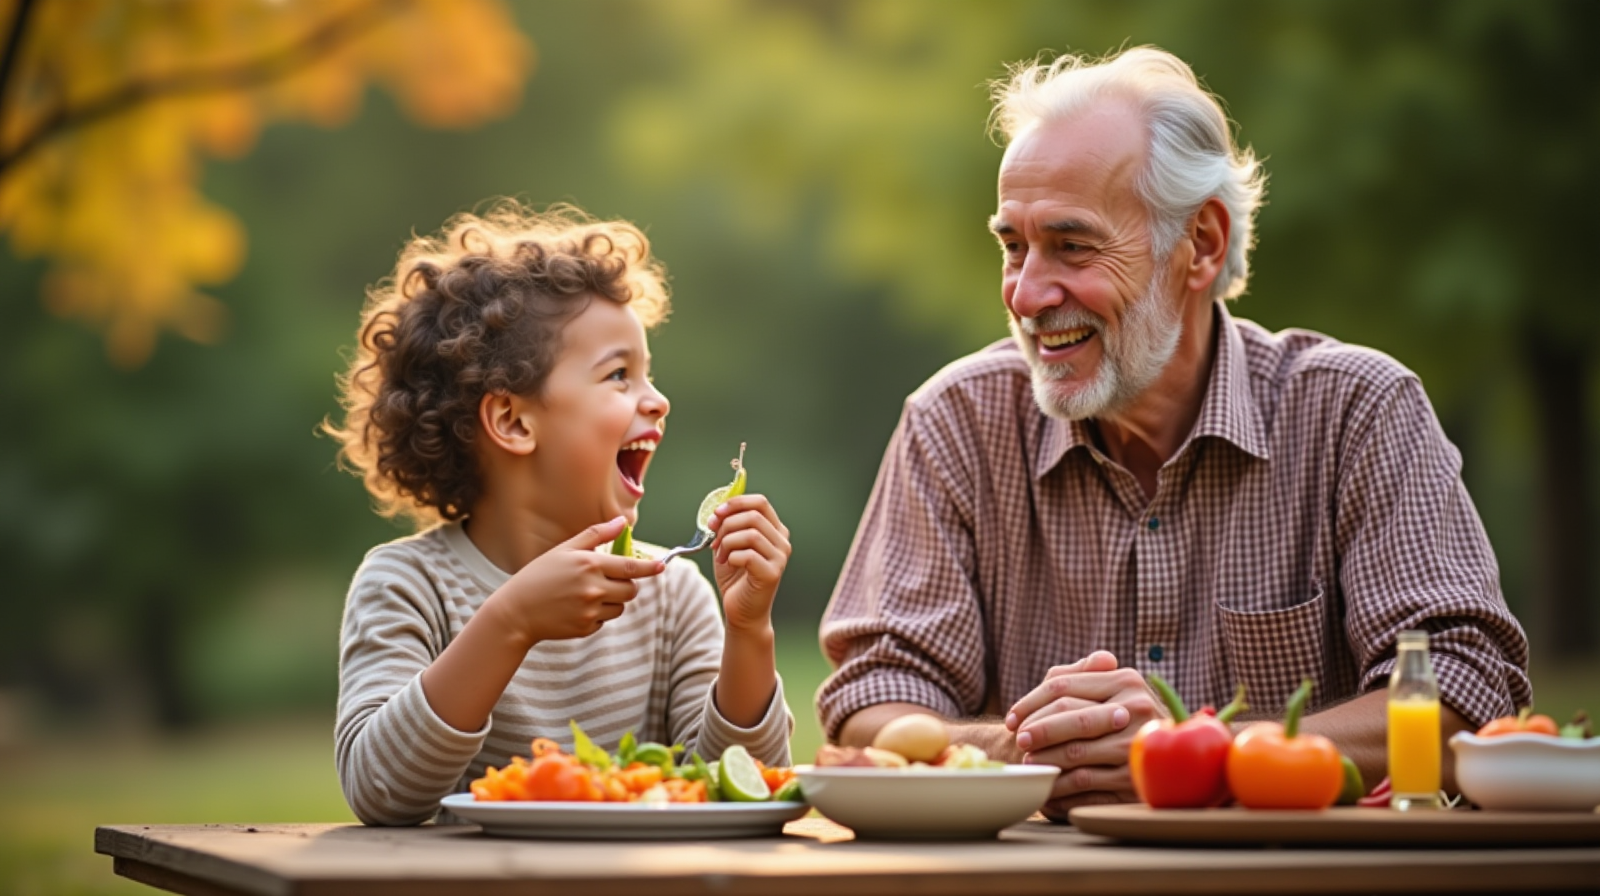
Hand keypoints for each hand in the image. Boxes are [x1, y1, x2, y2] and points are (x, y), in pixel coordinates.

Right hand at [484, 516, 663, 646]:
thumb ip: (596, 535)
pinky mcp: (585, 628)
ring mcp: (590, 610)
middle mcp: (593, 588)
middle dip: (626, 585)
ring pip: (620, 607)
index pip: (630, 567)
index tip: (661, 566)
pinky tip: (576, 608)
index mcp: (589, 564)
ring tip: (586, 595)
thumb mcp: (565, 549)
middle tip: (607, 580)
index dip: (649, 567)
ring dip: (612, 601)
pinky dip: (596, 615)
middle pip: (630, 590)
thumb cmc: (539, 576)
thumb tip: (622, 523)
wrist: (516, 611)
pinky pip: (604, 621)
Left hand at [707, 493, 790, 633]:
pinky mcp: (773, 574)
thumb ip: (727, 526)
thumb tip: (718, 508)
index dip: (736, 503)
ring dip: (727, 542)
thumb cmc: (735, 578)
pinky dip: (731, 557)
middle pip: (753, 516)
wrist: (741, 611)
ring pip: (751, 534)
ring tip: (720, 555)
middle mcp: (782, 542)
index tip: (716, 513)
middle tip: (713, 538)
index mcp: (774, 530)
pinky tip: (728, 565)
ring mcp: (780, 558)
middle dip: (726, 524)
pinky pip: (748, 555)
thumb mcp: (728, 545)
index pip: (760, 503)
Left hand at [1004, 651, 1164, 818]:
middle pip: (1071, 717)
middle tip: (1019, 741)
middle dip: (1038, 730)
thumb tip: (1049, 677)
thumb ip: (1080, 676)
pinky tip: (1045, 785)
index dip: (1030, 702)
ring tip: (1029, 762)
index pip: (1064, 685)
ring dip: (1045, 759)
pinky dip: (1059, 785)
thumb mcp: (1113, 690)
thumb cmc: (1128, 718)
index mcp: (1126, 680)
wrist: (1173, 756)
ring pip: (1075, 752)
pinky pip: (1085, 782)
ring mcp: (1136, 745)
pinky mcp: (1133, 779)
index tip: (1012, 720)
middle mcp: (1136, 709)